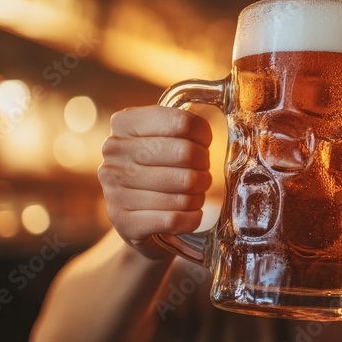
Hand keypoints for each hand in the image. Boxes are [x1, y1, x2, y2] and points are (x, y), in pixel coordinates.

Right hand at [98, 106, 212, 259]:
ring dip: (198, 195)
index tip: (204, 144)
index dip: (203, 135)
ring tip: (193, 195)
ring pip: (184, 188)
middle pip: (186, 153)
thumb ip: (185, 125)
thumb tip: (228, 120)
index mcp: (124, 124)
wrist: (137, 220)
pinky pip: (175, 218)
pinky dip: (191, 217)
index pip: (181, 122)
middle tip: (202, 174)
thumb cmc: (159, 171)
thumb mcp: (163, 139)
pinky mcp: (124, 222)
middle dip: (203, 167)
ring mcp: (114, 188)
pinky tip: (188, 214)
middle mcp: (113, 153)